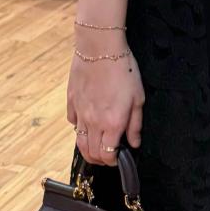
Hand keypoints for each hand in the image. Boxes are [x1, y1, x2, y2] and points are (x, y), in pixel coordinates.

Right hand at [66, 29, 144, 166]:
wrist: (100, 48)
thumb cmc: (123, 71)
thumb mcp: (138, 99)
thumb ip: (135, 125)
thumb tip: (134, 143)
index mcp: (112, 123)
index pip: (108, 155)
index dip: (113, 162)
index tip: (118, 158)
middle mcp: (94, 122)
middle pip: (92, 153)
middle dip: (101, 160)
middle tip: (108, 155)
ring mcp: (80, 113)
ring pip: (79, 142)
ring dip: (88, 150)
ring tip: (97, 147)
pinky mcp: (71, 103)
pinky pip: (73, 124)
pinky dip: (80, 129)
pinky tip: (88, 124)